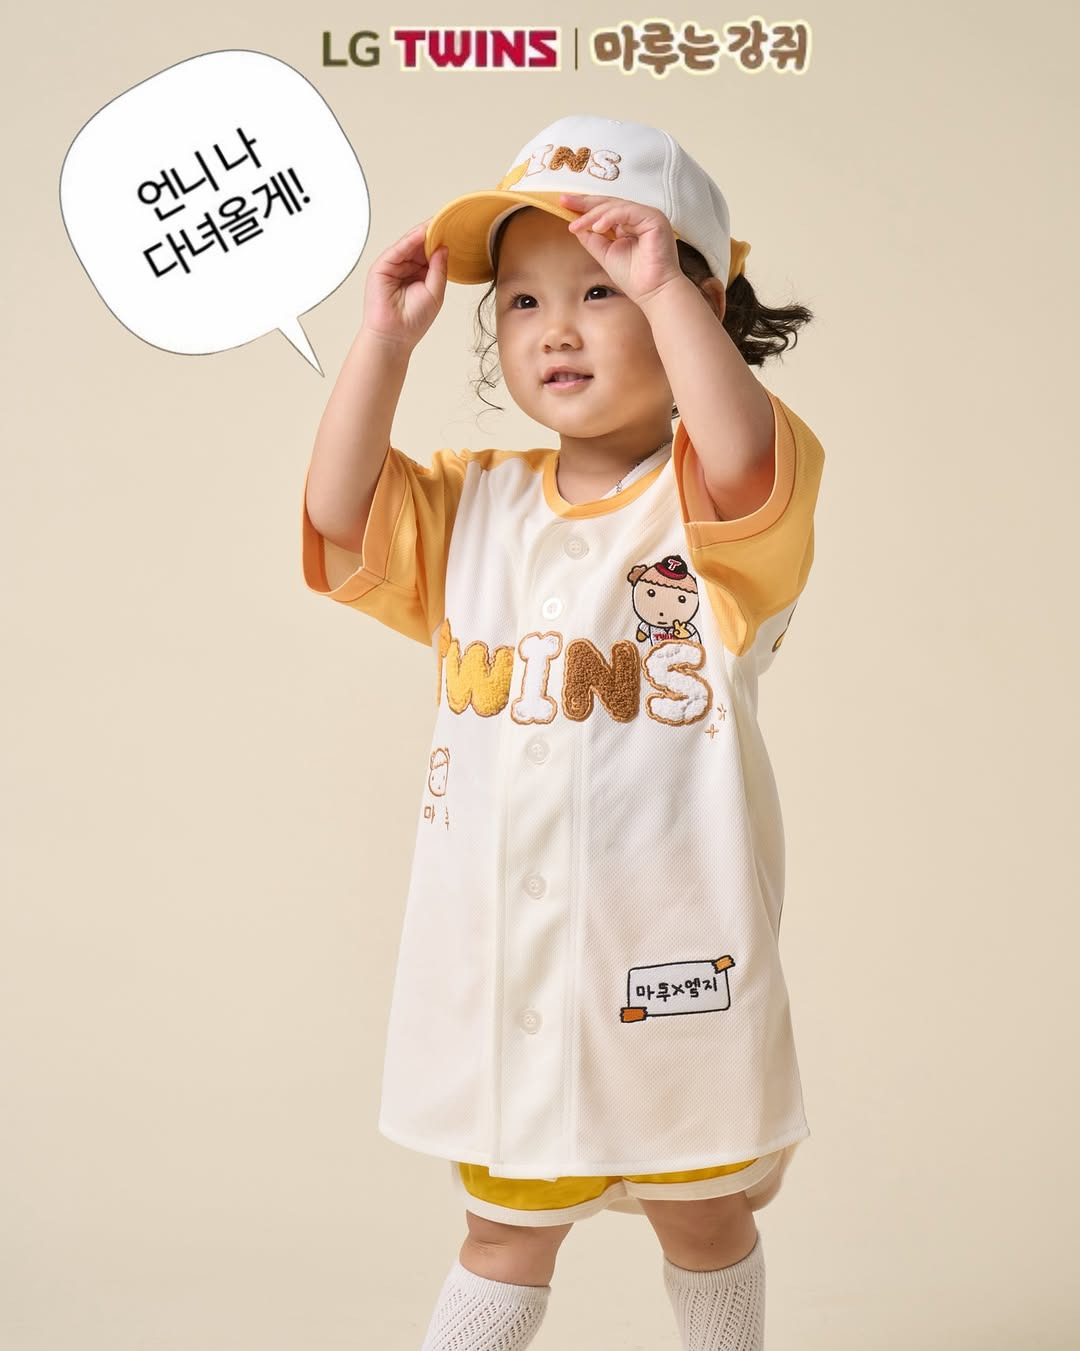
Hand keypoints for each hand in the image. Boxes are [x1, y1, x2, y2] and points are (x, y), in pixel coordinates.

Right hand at [361, 220, 448, 349]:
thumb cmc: (413, 321)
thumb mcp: (435, 292)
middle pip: (420, 246)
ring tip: (438, 222)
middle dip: (433, 234)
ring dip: (423, 233)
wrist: (395, 336)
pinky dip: (410, 240)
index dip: (441, 242)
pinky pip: (398, 250)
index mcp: (420, 276)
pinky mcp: (382, 267)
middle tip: (448, 220)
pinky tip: (423, 233)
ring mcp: (394, 267)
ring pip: (409, 245)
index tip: (455, 230)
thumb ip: (439, 269)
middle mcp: (407, 269)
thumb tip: (443, 248)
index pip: (430, 254)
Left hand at [560, 193, 682, 306]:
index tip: (564, 204)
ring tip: (577, 225)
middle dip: (585, 202)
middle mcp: (640, 217)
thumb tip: (575, 225)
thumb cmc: (634, 278)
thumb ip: (592, 239)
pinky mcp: (654, 219)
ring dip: (593, 215)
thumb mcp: (605, 254)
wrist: (653, 292)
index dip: (584, 206)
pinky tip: (597, 227)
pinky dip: (610, 217)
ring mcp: (648, 216)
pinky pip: (628, 212)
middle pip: (609, 203)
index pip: (605, 209)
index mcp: (630, 224)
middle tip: (565, 200)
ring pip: (616, 206)